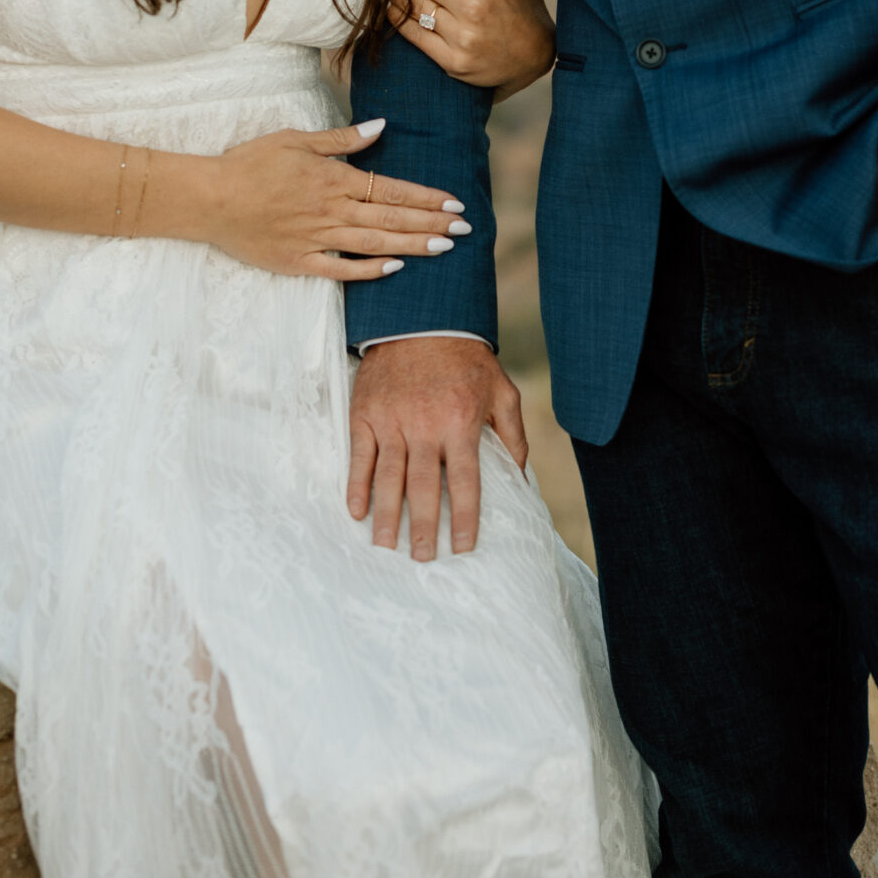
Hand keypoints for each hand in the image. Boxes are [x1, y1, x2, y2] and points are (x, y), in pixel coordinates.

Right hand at [200, 120, 467, 279]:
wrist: (210, 198)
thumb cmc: (250, 163)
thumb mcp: (296, 139)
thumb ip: (342, 139)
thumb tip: (381, 127)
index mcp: (333, 179)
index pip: (390, 188)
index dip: (425, 197)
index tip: (454, 203)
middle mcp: (331, 210)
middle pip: (390, 217)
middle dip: (431, 223)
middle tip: (464, 229)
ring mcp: (315, 239)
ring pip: (374, 244)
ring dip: (412, 246)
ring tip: (443, 248)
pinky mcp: (298, 262)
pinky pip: (340, 270)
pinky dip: (368, 270)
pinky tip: (394, 268)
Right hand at [349, 335, 528, 558]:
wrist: (421, 316)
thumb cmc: (466, 358)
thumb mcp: (501, 389)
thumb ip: (512, 435)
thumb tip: (522, 480)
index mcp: (460, 421)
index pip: (465, 482)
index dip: (466, 519)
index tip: (465, 549)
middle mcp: (425, 425)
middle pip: (424, 487)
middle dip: (424, 528)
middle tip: (422, 561)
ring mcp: (392, 420)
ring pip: (388, 477)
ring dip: (386, 516)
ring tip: (386, 549)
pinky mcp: (366, 412)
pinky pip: (359, 456)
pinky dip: (356, 485)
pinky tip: (356, 511)